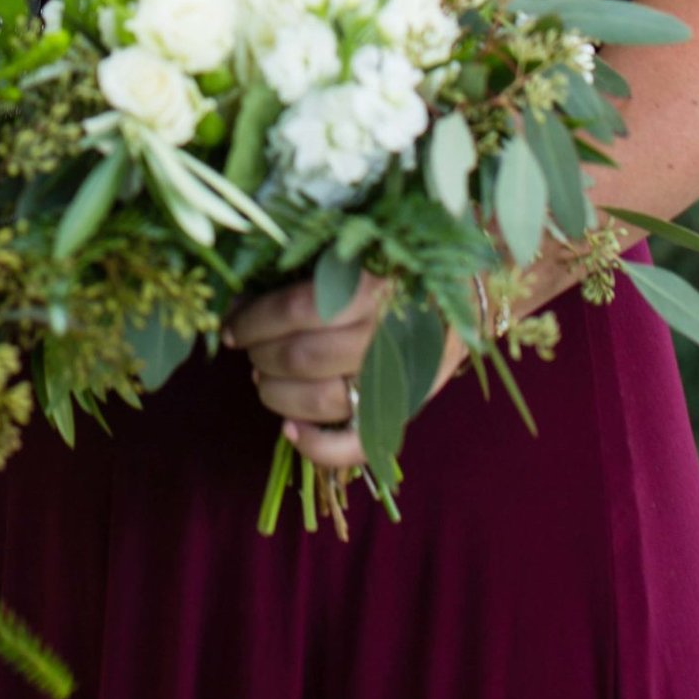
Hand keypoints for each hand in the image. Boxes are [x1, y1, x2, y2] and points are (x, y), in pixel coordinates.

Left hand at [226, 277, 468, 469]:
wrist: (465, 292)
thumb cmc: (394, 263)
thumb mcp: (352, 251)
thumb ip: (305, 267)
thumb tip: (240, 295)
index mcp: (372, 286)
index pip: (297, 310)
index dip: (253, 320)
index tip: (232, 325)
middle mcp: (386, 336)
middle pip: (303, 357)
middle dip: (261, 355)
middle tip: (249, 348)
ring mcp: (399, 381)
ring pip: (322, 402)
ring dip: (277, 394)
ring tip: (262, 379)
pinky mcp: (406, 412)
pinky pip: (358, 446)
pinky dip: (317, 447)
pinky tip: (288, 430)